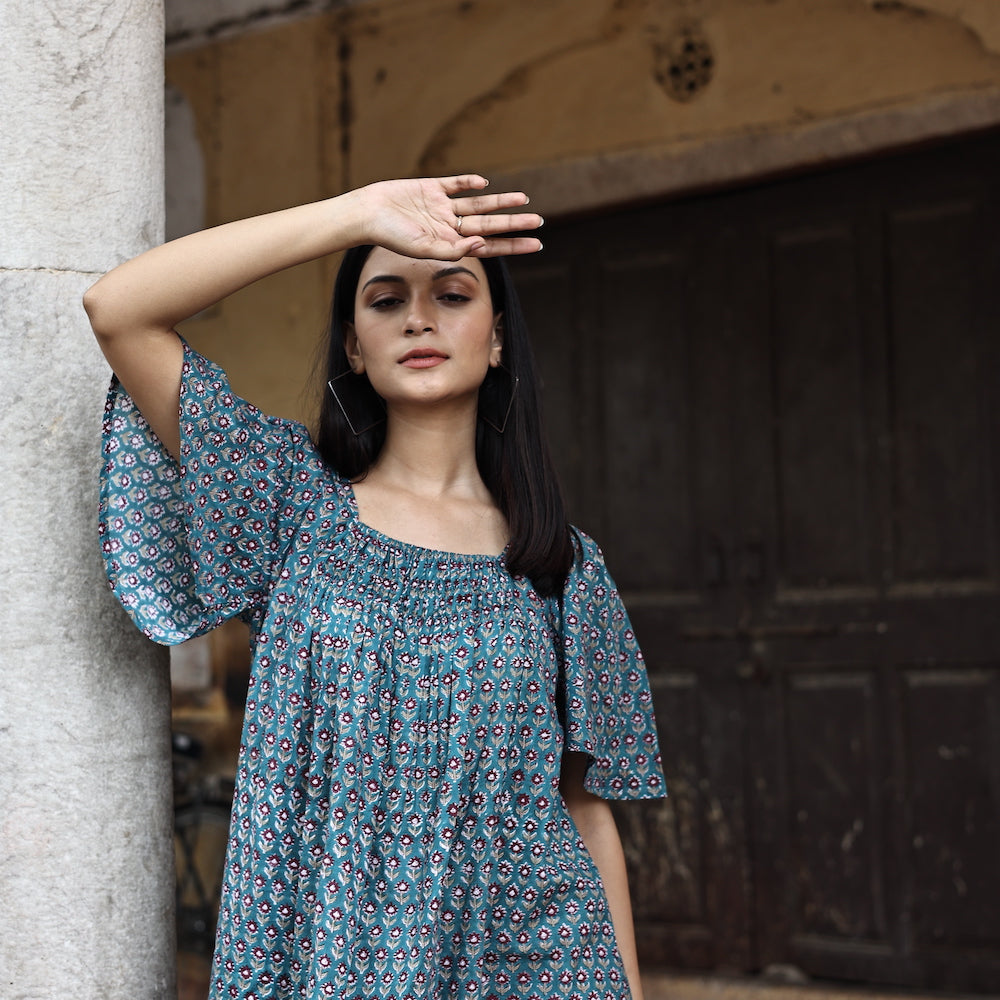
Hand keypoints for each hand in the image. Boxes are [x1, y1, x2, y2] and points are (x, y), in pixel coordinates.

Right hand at [351, 175, 542, 258]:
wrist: (365, 214)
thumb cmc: (390, 236)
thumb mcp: (423, 248)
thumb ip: (451, 250)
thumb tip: (480, 244)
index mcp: (450, 243)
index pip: (490, 245)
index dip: (513, 245)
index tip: (536, 245)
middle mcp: (449, 226)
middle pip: (489, 225)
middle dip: (514, 224)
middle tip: (539, 222)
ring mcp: (441, 206)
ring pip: (478, 205)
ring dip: (500, 202)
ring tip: (524, 199)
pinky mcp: (430, 188)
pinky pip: (454, 184)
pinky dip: (469, 183)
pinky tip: (484, 183)